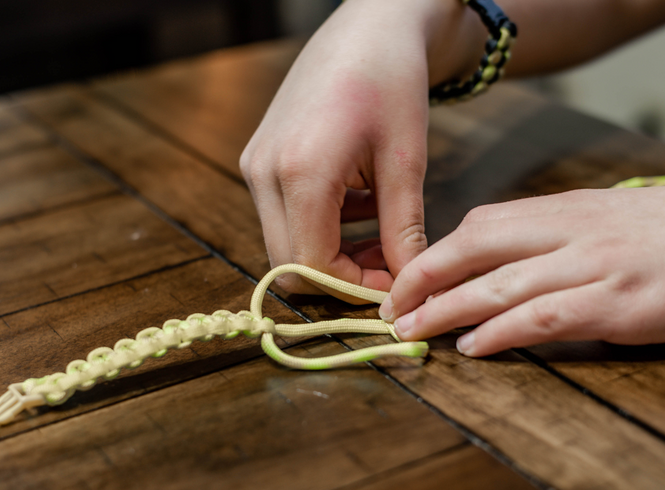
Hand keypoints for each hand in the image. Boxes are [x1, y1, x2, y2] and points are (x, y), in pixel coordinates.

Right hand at [240, 0, 483, 297]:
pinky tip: (361, 204)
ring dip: (332, 252)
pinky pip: (283, 216)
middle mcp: (264, 171)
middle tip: (390, 265)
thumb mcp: (407, 161)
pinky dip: (321, 226)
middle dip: (341, 276)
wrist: (367, 27)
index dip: (355, 288)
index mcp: (301, 171)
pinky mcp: (258, 159)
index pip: (314, 264)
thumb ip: (403, 230)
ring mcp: (255, 165)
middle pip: (288, 263)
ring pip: (284, 243)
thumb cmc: (392, 81)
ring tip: (384, 232)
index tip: (397, 286)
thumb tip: (409, 286)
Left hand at [381, 175, 664, 355]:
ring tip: (409, 333)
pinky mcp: (618, 303)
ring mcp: (592, 265)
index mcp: (568, 210)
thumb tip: (514, 272)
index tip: (402, 279)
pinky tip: (471, 348)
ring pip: (498, 284)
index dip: (433, 253)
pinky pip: (544, 316)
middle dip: (421, 278)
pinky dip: (501, 333)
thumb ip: (562, 240)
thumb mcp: (615, 221)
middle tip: (387, 308)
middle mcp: (571, 231)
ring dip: (444, 309)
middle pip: (473, 247)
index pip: (480, 224)